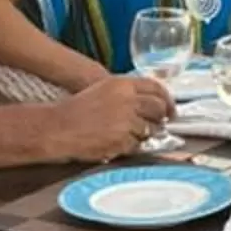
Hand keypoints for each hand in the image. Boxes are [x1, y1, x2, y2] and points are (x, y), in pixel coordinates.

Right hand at [50, 76, 169, 161]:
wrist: (59, 127)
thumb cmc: (78, 110)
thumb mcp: (104, 91)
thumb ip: (128, 93)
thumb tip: (152, 104)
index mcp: (123, 84)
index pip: (156, 88)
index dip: (167, 100)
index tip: (170, 109)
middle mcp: (127, 100)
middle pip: (159, 109)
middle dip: (160, 119)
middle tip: (158, 125)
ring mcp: (126, 121)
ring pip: (149, 130)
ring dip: (143, 135)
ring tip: (126, 134)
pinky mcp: (122, 140)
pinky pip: (136, 146)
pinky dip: (130, 146)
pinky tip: (116, 143)